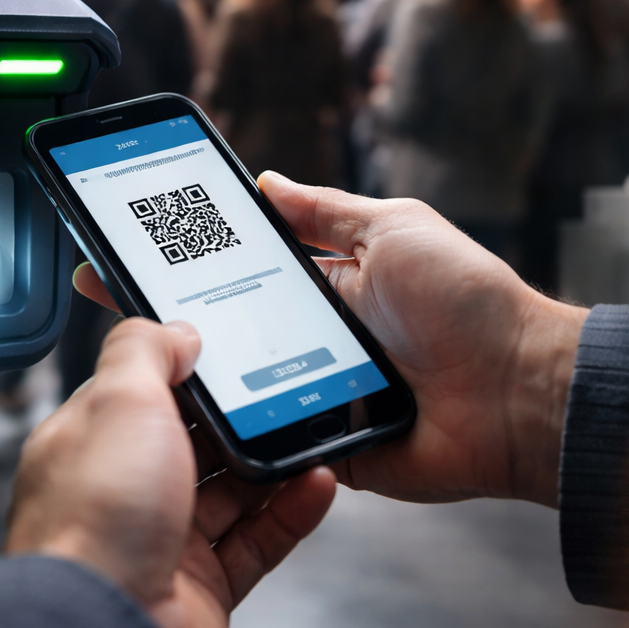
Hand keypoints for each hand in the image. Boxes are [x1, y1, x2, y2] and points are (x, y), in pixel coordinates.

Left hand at [5, 317, 335, 627]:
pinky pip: (260, 538)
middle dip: (245, 415)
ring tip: (318, 433)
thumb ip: (146, 352)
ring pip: (235, 490)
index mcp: (91, 444)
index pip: (144, 391)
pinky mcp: (205, 584)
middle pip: (197, 440)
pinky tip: (319, 484)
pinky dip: (294, 511)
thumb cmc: (96, 523)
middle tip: (290, 387)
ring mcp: (166, 540)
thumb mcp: (120, 403)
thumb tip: (174, 329)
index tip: (237, 346)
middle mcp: (125, 492)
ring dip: (277, 461)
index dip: (191, 368)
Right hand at [73, 174, 587, 506]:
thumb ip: (328, 211)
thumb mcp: (395, 229)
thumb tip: (267, 182)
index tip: (129, 244)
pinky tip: (193, 416)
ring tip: (141, 356)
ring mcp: (317, 393)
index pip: (243, 268)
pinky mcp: (324, 446)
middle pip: (229, 328)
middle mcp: (317, 338)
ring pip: (238, 386)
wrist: (517, 391)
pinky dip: (238, 431)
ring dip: (198, 373)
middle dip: (173, 315)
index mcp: (330, 284)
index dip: (190, 259)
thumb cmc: (468, 301)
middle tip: (111, 293)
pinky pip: (268, 440)